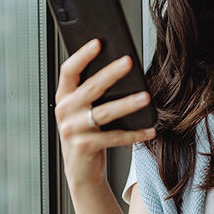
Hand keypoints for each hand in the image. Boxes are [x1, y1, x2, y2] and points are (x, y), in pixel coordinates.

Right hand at [53, 39, 154, 190]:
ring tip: (146, 97)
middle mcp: (65, 111)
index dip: (82, 55)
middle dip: (111, 73)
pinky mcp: (84, 147)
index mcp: (64, 97)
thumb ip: (93, 92)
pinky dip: (134, 134)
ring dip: (127, 104)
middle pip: (90, 88)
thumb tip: (121, 67)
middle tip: (129, 62)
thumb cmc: (87, 134)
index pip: (69, 70)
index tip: (98, 42)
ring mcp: (72, 130)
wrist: (81, 171)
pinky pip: (114, 137)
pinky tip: (149, 129)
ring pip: (104, 112)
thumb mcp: (85, 111)